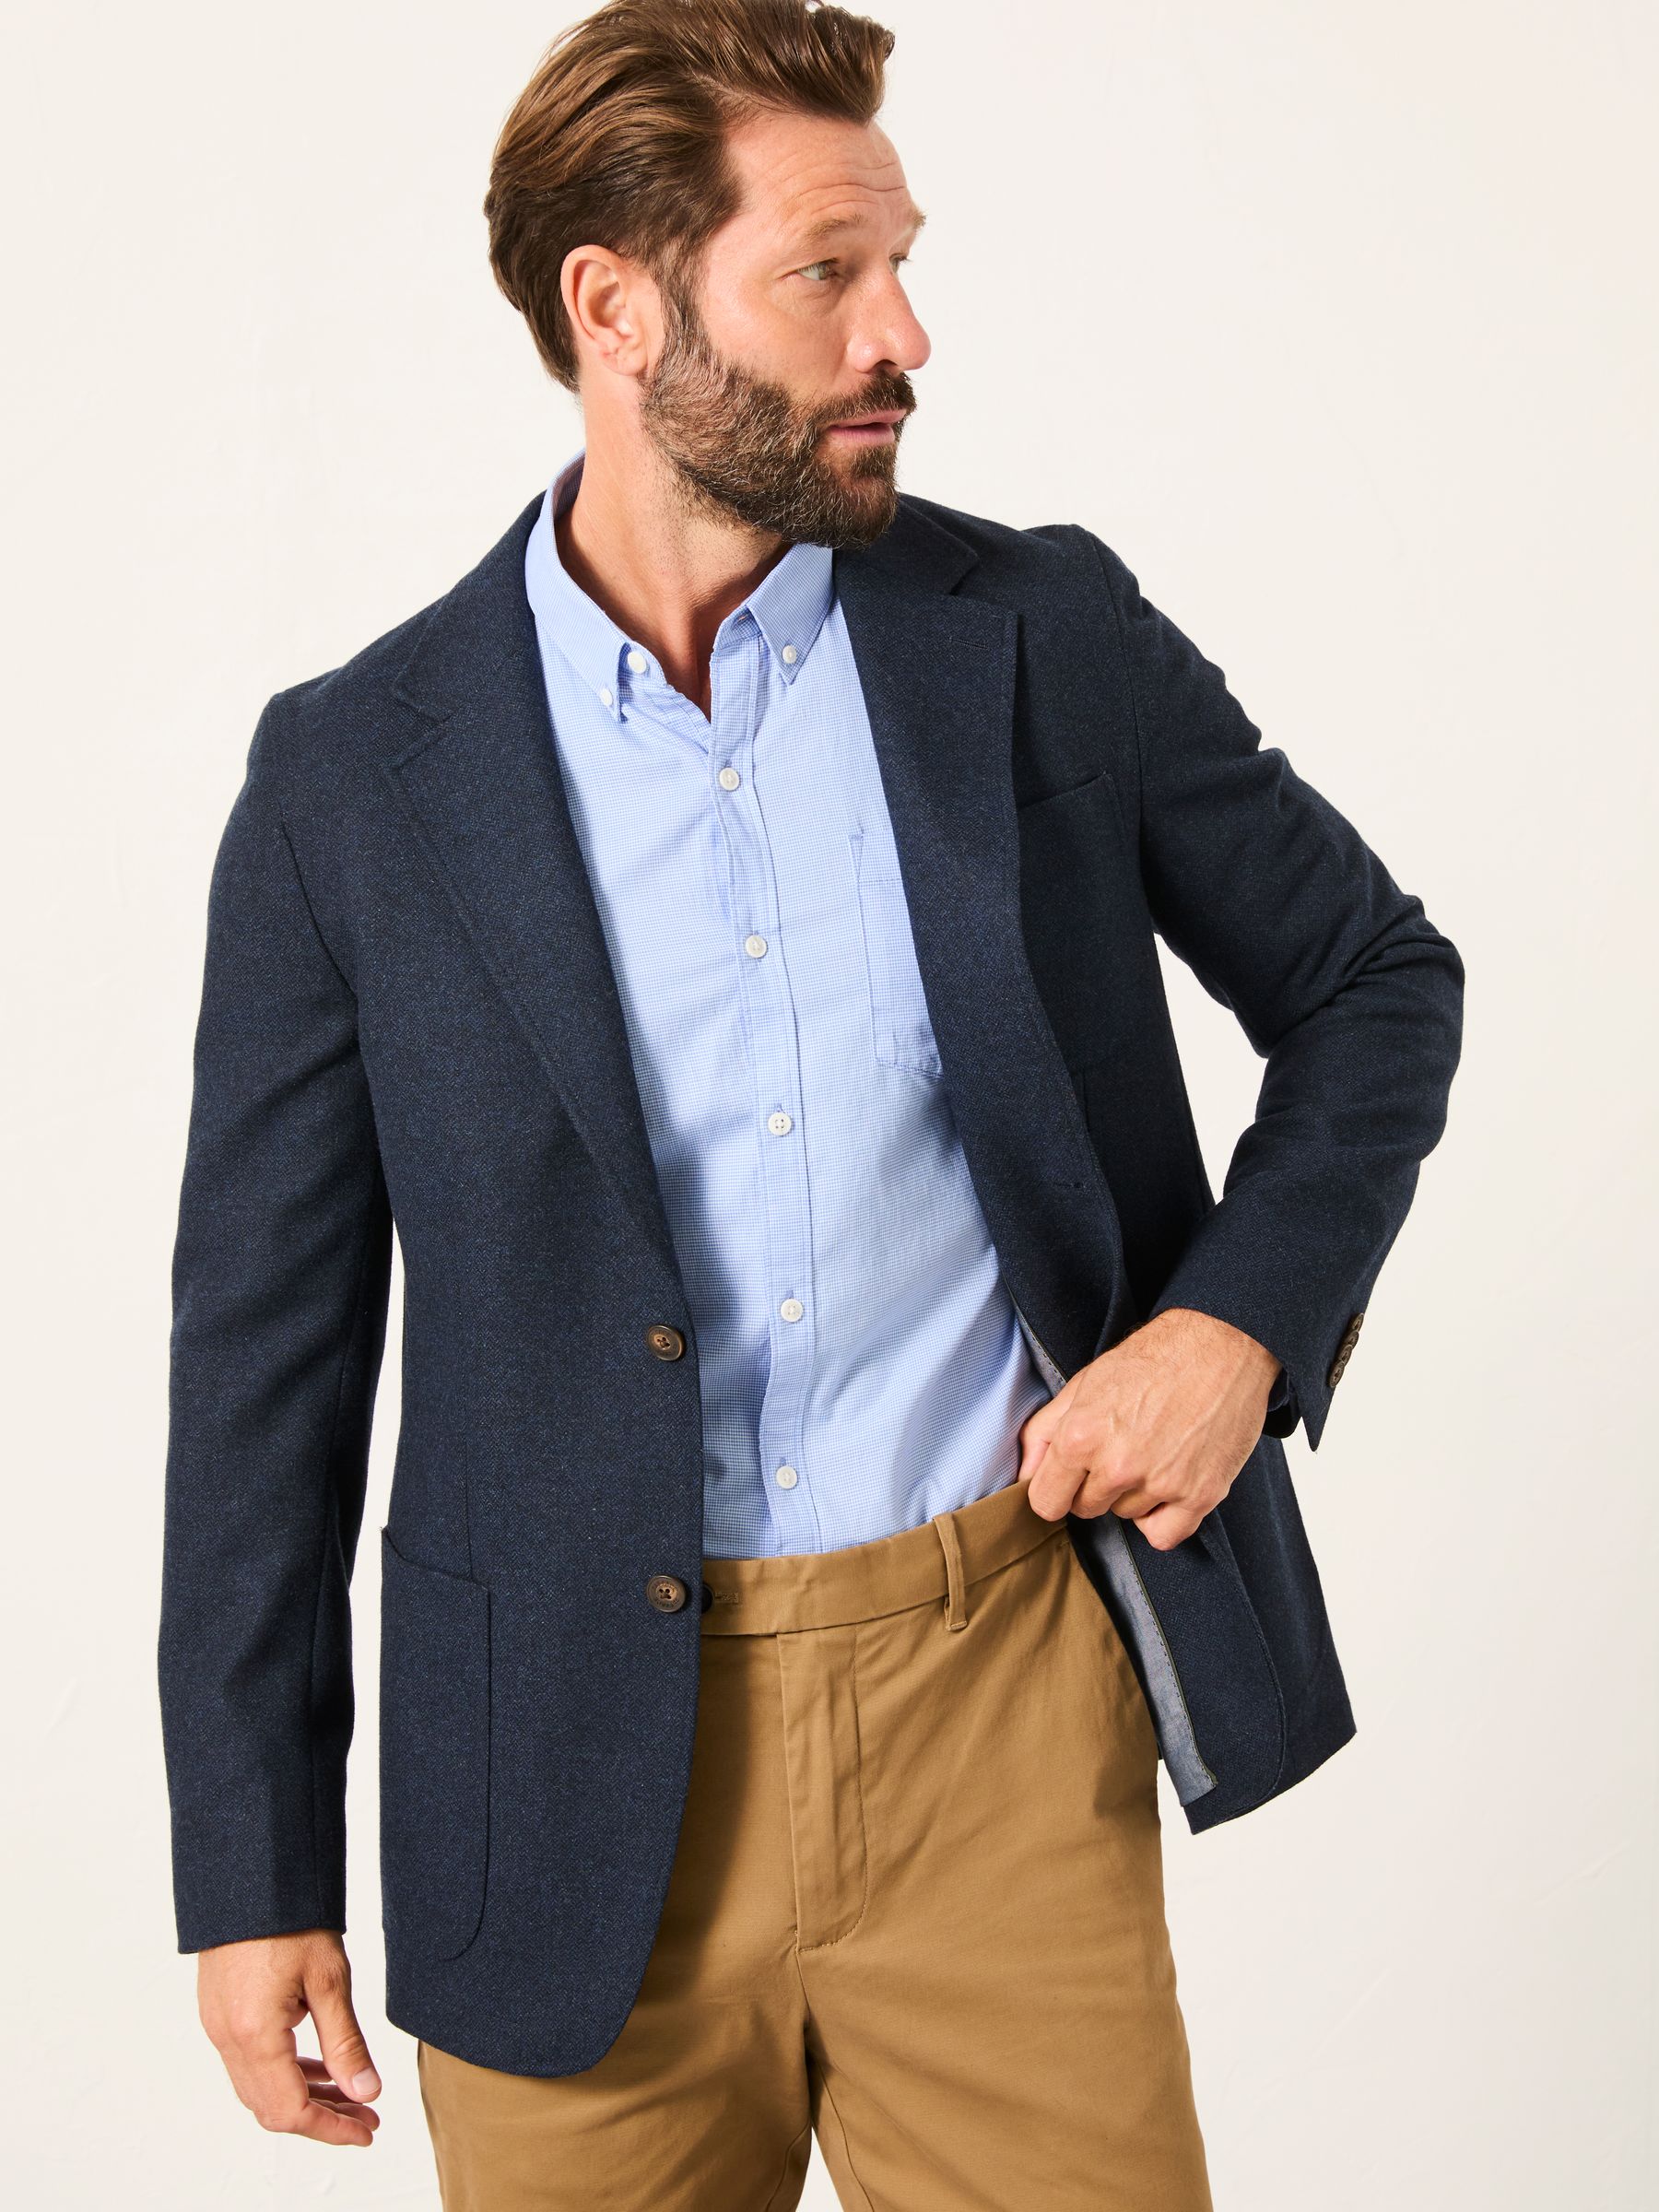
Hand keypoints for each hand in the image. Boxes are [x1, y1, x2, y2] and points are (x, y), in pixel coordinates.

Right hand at [197, 1928, 382, 2147]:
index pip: (290, 2111)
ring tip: (352, 2093)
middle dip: (323, 2116)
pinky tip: (318, 2065)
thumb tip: (366, 2091)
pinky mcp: (219, 2013)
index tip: (368, 2129)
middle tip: (367, 2114)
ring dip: (305, 2096)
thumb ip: (345, 2042)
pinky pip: (250, 2063)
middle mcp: (227, 2038)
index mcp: (253, 2034)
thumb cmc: (290, 1917)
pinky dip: (285, 2073)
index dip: (331, 2128)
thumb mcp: (330, 1978)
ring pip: (259, 2088)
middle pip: (272, 2108)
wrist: (249, 1874)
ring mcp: (218, 2027)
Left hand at [1017, 1307, 1281, 1549]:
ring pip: (1126, 1516)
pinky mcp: (1200, 1495)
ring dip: (1133, 1494)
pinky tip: (1167, 1484)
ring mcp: (1161, 1483)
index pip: (1046, 1503)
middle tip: (1120, 1447)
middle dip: (1095, 1485)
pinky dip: (1163, 1517)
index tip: (1068, 1477)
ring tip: (1152, 1450)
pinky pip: (1164, 1534)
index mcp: (1081, 1436)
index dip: (1055, 1489)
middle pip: (1086, 1509)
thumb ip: (1043, 1432)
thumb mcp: (1083, 1384)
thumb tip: (1025, 1475)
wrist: (1219, 1346)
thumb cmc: (1151, 1360)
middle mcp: (1118, 1466)